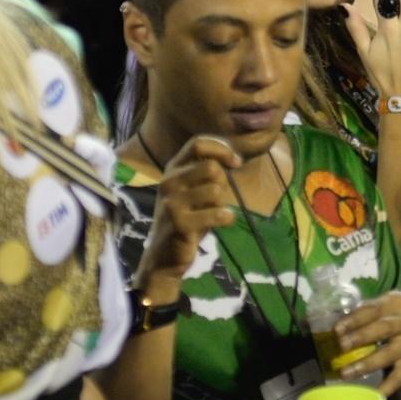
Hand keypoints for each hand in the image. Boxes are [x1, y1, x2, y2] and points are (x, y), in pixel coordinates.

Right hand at [136, 136, 241, 299]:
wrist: (164, 256)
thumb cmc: (187, 218)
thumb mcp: (193, 190)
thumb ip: (208, 172)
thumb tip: (235, 158)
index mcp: (173, 169)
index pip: (198, 143)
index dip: (221, 148)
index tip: (236, 162)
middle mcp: (169, 181)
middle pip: (211, 167)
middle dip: (223, 182)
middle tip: (217, 199)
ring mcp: (172, 202)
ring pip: (216, 191)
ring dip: (221, 204)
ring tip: (211, 214)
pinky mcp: (179, 222)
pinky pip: (217, 213)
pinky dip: (226, 218)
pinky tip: (221, 223)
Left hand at [333, 290, 400, 395]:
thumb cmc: (398, 319)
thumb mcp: (388, 308)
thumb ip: (366, 314)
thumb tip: (336, 326)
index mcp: (398, 302)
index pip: (375, 309)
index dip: (355, 319)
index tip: (337, 329)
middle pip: (385, 328)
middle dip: (361, 337)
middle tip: (341, 346)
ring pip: (390, 353)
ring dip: (367, 363)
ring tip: (346, 373)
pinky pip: (400, 376)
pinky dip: (387, 386)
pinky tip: (373, 394)